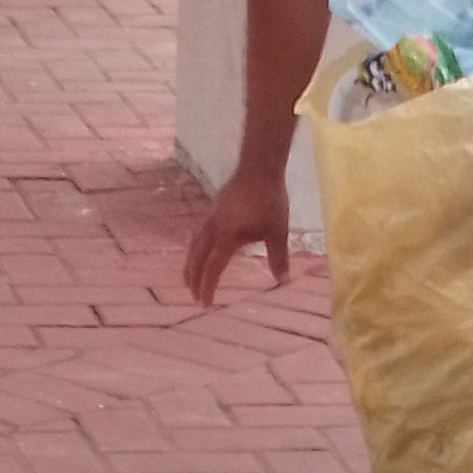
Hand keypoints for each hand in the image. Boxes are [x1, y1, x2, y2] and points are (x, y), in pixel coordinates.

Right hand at [183, 161, 292, 305]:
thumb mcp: (278, 232)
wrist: (259, 169)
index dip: (207, 288)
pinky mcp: (213, 209)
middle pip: (196, 259)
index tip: (204, 304)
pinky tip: (200, 249)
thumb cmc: (269, 201)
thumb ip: (278, 258)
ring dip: (190, 263)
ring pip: (193, 245)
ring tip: (189, 277)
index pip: (212, 269)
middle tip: (192, 295)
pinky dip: (195, 248)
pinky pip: (197, 234)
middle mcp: (212, 230)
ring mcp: (210, 218)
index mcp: (226, 239)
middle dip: (193, 279)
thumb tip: (283, 281)